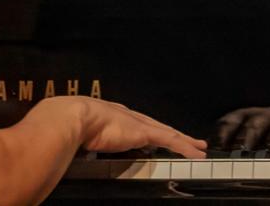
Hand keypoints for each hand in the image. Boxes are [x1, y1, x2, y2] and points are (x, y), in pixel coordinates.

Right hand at [76, 98, 207, 158]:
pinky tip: (196, 153)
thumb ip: (84, 141)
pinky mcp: (143, 132)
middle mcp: (128, 116)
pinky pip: (171, 141)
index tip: (158, 135)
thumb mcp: (79, 133)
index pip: (138, 124)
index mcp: (113, 116)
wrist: (73, 117)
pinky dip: (185, 147)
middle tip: (190, 140)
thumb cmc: (70, 126)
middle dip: (174, 133)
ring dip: (186, 141)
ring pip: (169, 133)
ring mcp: (137, 123)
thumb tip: (76, 150)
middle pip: (158, 126)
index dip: (151, 130)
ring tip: (199, 147)